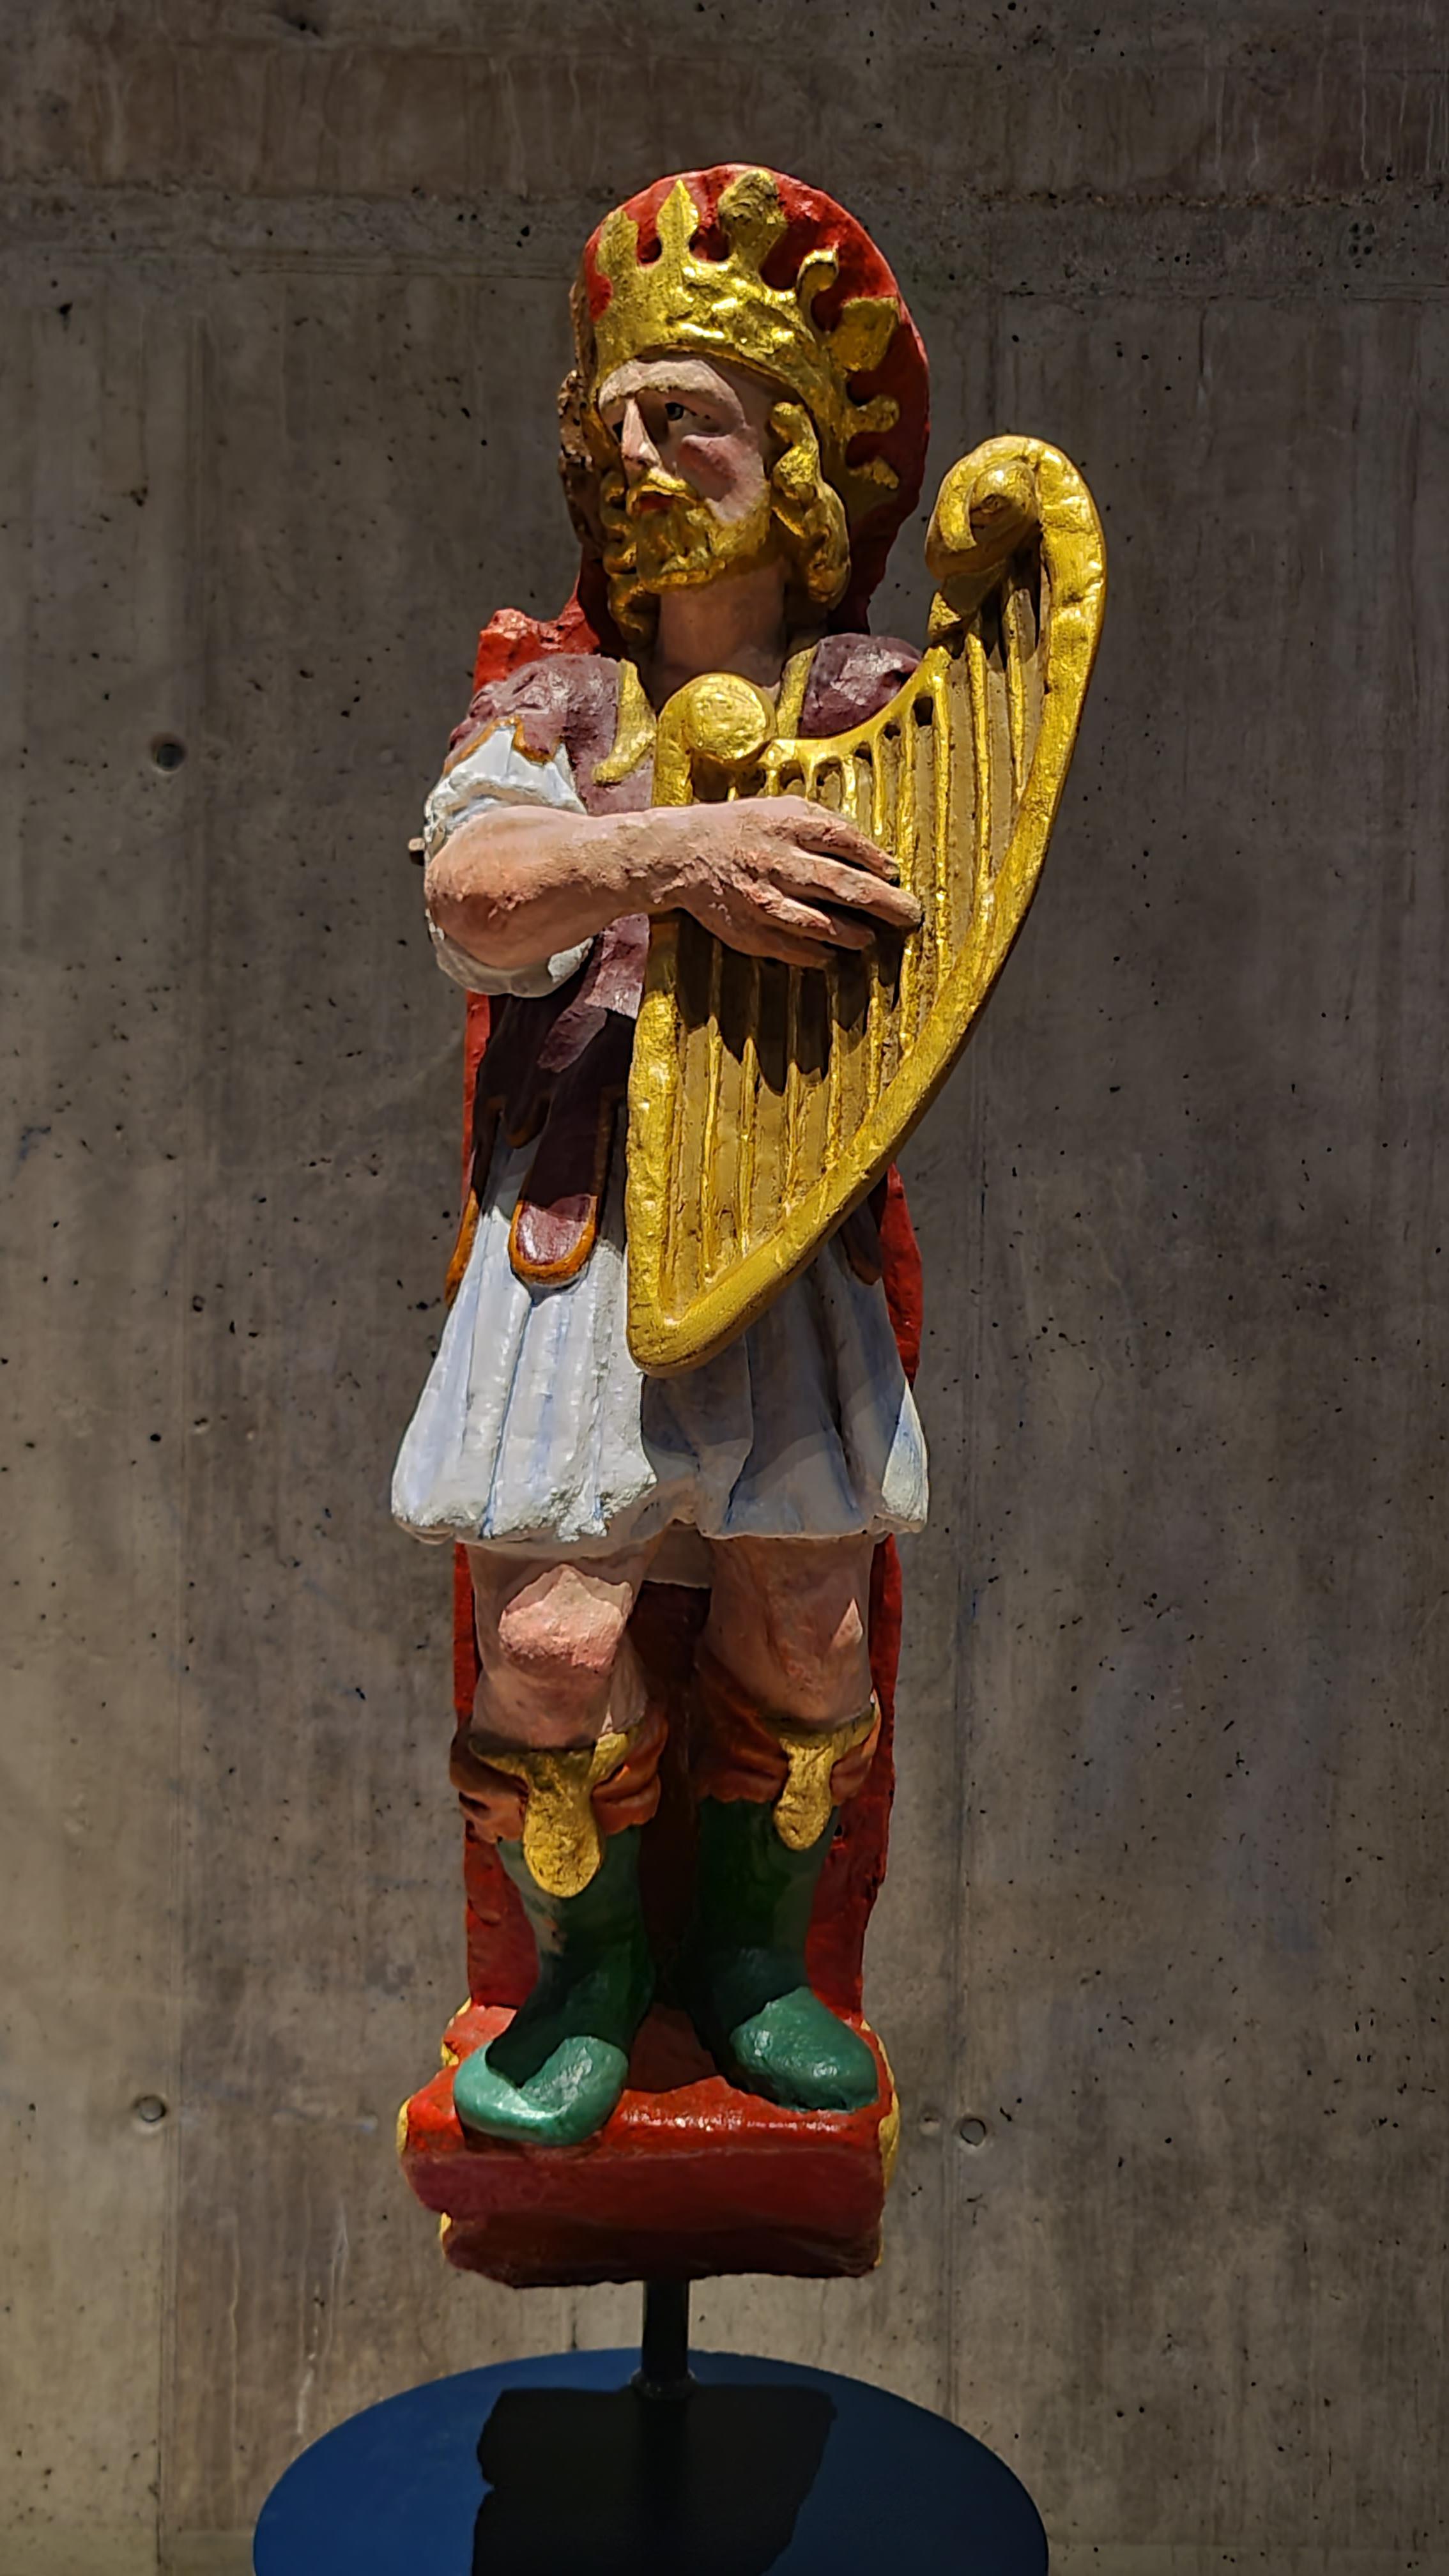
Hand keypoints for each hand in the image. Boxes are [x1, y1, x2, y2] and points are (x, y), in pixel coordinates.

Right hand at [662, 795, 922, 969]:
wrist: (680, 853)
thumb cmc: (740, 829)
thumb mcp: (780, 809)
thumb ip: (823, 825)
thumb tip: (872, 852)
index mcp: (787, 825)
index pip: (844, 841)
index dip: (875, 859)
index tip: (894, 873)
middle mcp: (777, 862)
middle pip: (841, 885)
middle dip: (882, 902)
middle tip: (909, 914)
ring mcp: (762, 899)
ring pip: (818, 923)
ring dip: (850, 933)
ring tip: (868, 938)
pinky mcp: (748, 929)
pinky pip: (790, 948)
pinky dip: (814, 954)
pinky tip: (831, 955)